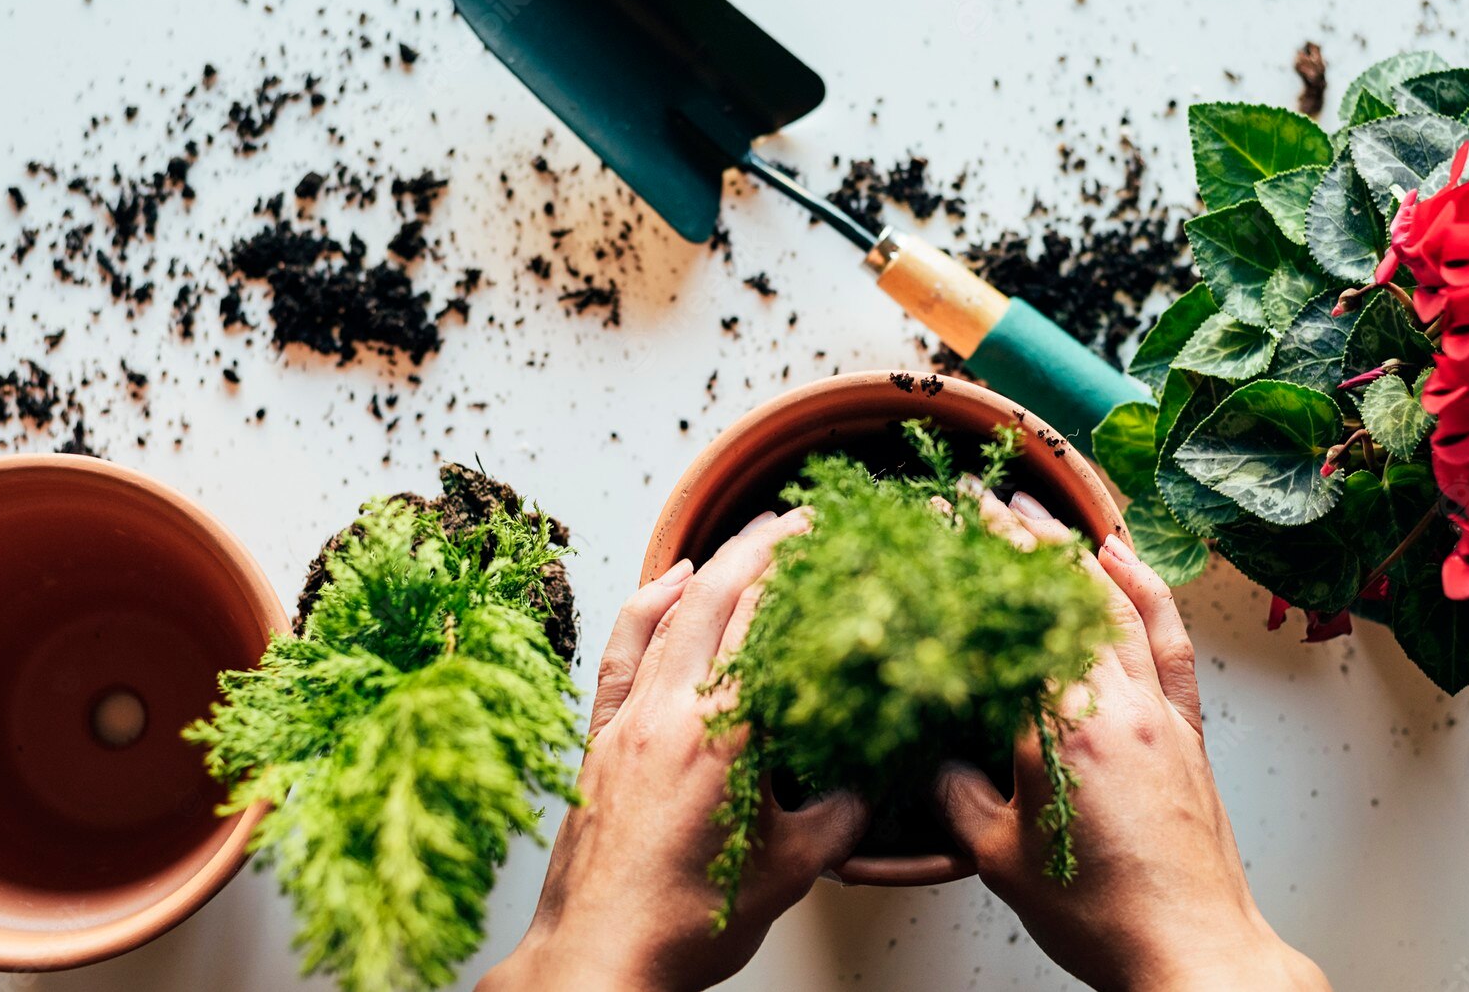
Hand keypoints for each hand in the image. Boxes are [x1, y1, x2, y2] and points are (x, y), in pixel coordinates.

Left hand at [479, 509, 868, 991]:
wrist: (597, 961)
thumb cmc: (686, 926)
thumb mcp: (792, 870)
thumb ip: (842, 815)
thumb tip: (871, 781)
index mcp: (724, 735)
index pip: (767, 621)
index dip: (802, 569)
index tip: (833, 539)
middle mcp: (671, 712)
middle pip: (717, 595)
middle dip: (761, 545)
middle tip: (801, 520)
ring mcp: (627, 720)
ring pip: (668, 613)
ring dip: (711, 565)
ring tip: (746, 537)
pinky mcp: (596, 737)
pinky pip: (621, 650)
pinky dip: (645, 606)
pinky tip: (665, 583)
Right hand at [935, 502, 1329, 991]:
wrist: (1193, 955)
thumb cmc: (1102, 917)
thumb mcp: (997, 858)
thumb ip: (955, 796)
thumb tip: (932, 759)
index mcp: (1064, 727)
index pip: (1016, 617)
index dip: (982, 560)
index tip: (951, 517)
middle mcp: (1119, 704)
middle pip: (1068, 596)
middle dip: (1021, 540)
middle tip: (983, 500)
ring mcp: (1160, 713)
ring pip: (1120, 605)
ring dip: (1079, 552)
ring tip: (1043, 515)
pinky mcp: (1189, 733)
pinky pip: (1169, 643)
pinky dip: (1149, 593)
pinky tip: (1127, 563)